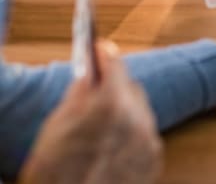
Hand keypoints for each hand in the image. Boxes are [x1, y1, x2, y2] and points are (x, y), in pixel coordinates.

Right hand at [19, 41, 162, 183]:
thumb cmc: (55, 172)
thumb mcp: (57, 123)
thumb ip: (80, 91)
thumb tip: (91, 73)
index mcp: (111, 103)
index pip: (114, 63)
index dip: (104, 55)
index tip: (99, 49)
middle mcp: (136, 119)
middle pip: (130, 86)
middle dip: (115, 85)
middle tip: (98, 88)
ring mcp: (148, 141)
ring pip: (140, 109)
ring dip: (125, 109)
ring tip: (104, 119)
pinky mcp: (153, 160)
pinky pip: (145, 133)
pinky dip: (132, 132)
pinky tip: (113, 140)